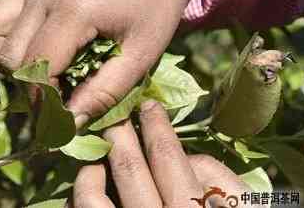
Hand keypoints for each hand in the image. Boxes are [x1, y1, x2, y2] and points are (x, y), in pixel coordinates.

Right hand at [0, 0, 208, 124]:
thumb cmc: (156, 5)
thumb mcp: (141, 55)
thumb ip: (104, 92)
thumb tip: (69, 122)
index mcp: (75, 9)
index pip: (36, 69)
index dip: (42, 101)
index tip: (58, 116)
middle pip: (8, 55)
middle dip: (26, 85)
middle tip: (53, 95)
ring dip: (7, 59)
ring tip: (37, 71)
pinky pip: (3, 10)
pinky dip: (10, 35)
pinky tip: (38, 44)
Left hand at [71, 101, 251, 207]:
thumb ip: (223, 182)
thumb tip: (189, 154)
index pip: (169, 159)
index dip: (157, 127)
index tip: (149, 106)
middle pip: (129, 167)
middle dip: (119, 133)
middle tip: (116, 116)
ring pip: (92, 198)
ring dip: (91, 168)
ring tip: (98, 155)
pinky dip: (80, 198)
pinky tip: (88, 188)